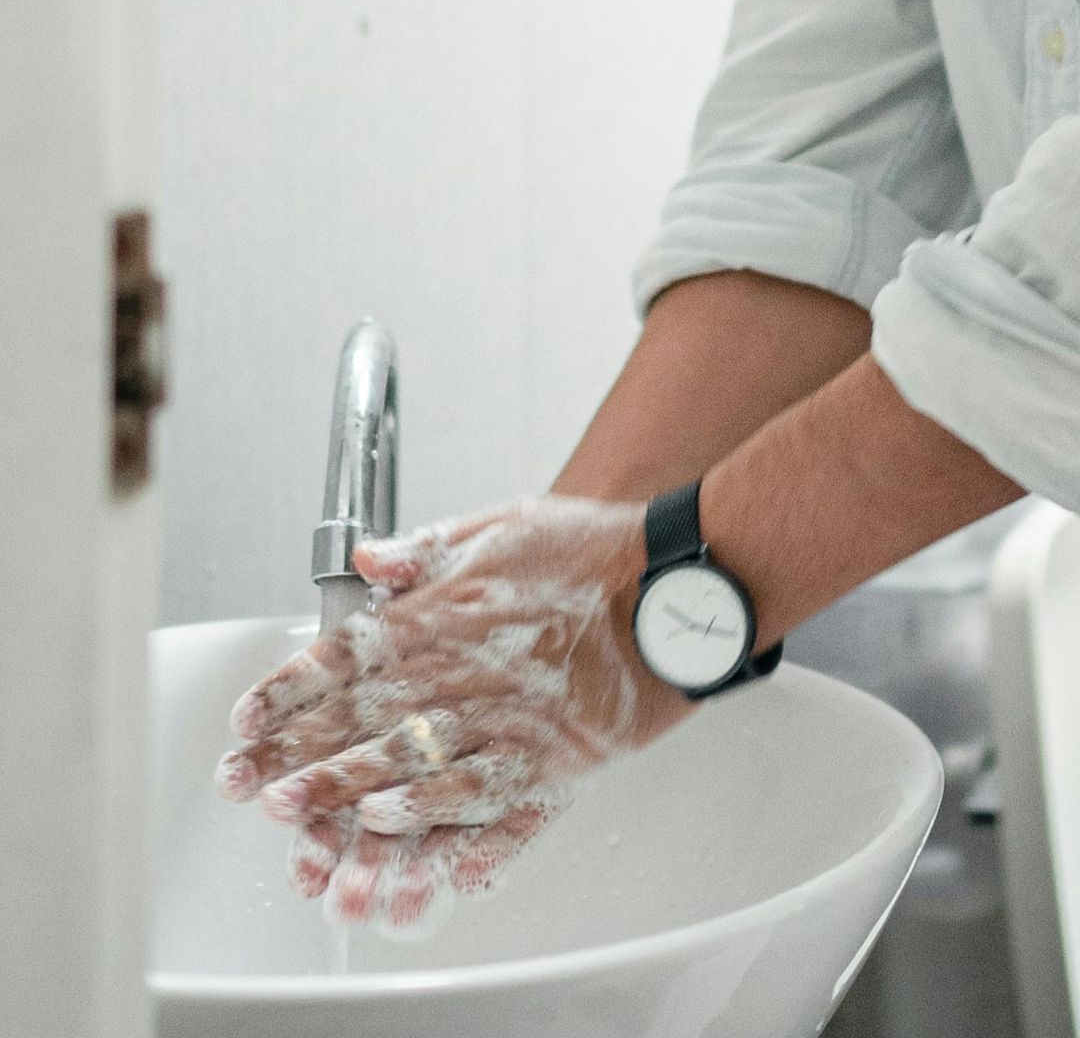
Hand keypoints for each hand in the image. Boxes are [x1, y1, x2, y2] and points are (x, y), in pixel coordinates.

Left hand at [215, 495, 697, 921]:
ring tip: (292, 817)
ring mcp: (508, 718)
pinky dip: (437, 814)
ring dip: (346, 790)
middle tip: (242, 783)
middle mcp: (467, 668)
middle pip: (364, 716)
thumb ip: (430, 547)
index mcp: (448, 611)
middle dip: (297, 751)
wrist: (674, 587)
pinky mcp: (551, 756)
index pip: (349, 654)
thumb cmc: (592, 551)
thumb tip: (367, 559)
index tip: (248, 716)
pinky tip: (393, 827)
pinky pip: (485, 795)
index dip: (291, 689)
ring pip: (411, 761)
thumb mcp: (504, 523)